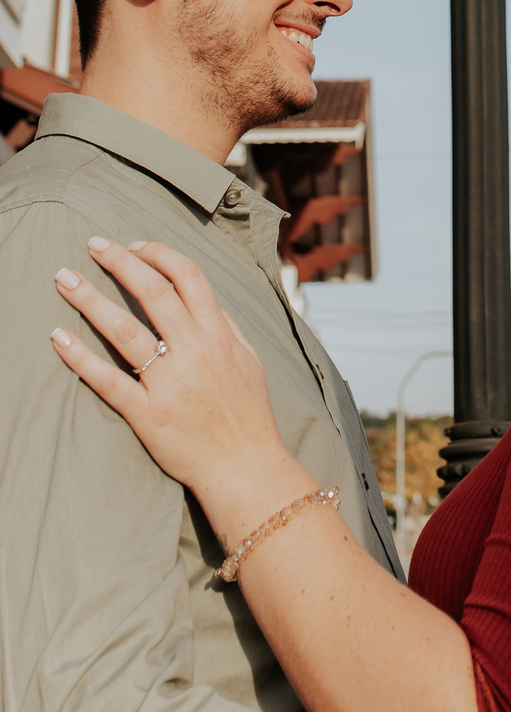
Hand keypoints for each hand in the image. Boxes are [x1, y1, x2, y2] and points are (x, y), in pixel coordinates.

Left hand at [51, 238, 303, 539]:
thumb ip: (227, 326)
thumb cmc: (249, 414)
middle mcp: (194, 351)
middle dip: (120, 262)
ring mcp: (170, 383)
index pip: (188, 276)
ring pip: (125, 331)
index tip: (134, 244)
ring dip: (91, 300)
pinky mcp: (149, 414)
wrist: (245, 467)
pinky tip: (60, 337)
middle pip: (153, 293)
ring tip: (65, 279)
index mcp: (218, 334)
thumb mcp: (249, 360)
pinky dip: (82, 358)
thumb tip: (205, 298)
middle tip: (93, 244)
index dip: (158, 254)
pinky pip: (110, 382)